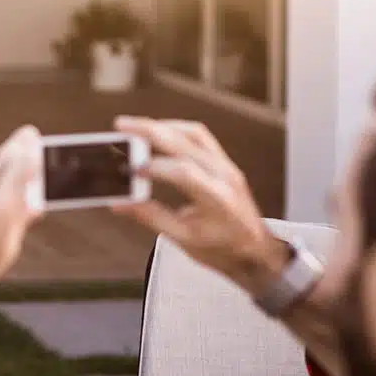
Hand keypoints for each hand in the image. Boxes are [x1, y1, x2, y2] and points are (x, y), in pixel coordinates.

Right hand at [110, 116, 284, 291]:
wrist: (255, 250)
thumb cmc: (224, 249)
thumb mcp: (185, 240)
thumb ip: (151, 217)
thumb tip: (121, 203)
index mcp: (217, 199)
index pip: (183, 172)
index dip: (154, 167)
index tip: (130, 170)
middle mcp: (224, 176)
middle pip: (186, 142)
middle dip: (151, 131)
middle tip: (123, 126)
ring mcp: (226, 166)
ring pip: (193, 133)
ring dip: (163, 126)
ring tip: (136, 126)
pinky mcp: (223, 162)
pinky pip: (200, 137)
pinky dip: (175, 130)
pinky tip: (157, 132)